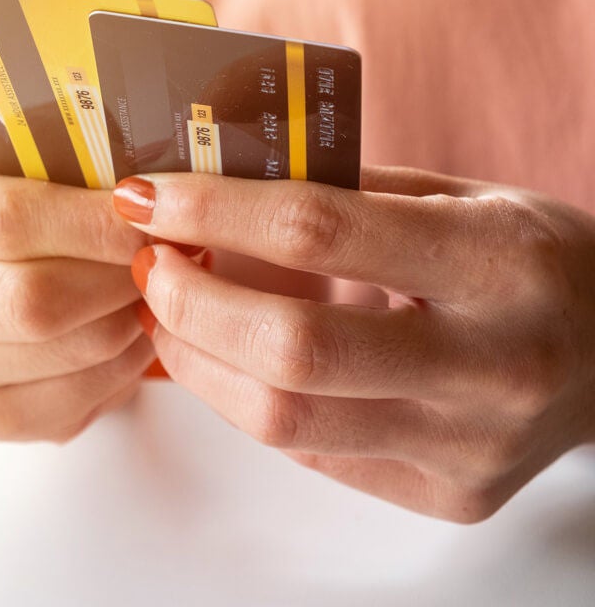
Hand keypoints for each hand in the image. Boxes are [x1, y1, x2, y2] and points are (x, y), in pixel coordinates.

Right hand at [0, 153, 153, 441]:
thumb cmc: (14, 201)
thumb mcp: (18, 162)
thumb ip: (70, 172)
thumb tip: (154, 197)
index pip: (5, 220)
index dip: (90, 223)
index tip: (150, 217)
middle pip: (28, 302)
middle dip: (115, 279)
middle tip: (164, 258)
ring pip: (59, 353)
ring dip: (127, 322)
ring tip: (156, 289)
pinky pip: (70, 401)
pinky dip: (120, 367)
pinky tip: (133, 333)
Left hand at [114, 166, 594, 521]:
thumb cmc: (530, 259)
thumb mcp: (459, 197)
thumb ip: (344, 192)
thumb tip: (213, 183)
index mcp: (498, 261)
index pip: (320, 230)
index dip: (214, 211)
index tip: (148, 199)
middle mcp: (493, 364)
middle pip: (291, 347)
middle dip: (188, 302)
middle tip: (151, 265)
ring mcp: (472, 445)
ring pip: (285, 418)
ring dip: (197, 361)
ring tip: (170, 315)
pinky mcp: (448, 495)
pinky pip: (312, 450)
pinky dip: (248, 400)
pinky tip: (230, 359)